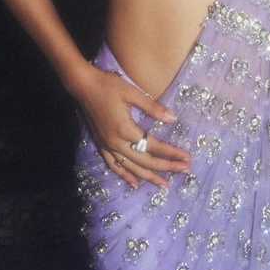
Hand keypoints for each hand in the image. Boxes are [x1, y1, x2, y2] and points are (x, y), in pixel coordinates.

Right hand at [74, 65, 192, 189]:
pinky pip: (114, 166)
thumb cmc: (108, 85)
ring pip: (131, 168)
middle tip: (184, 171)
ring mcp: (107, 146)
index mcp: (126, 130)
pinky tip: (135, 183)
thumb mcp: (132, 93)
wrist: (82, 86)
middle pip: (145, 161)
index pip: (154, 146)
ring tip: (164, 184)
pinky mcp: (101, 145)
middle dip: (166, 167)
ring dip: (148, 177)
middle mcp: (116, 143)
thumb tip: (173, 119)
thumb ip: (153, 108)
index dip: (171, 153)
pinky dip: (125, 176)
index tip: (187, 158)